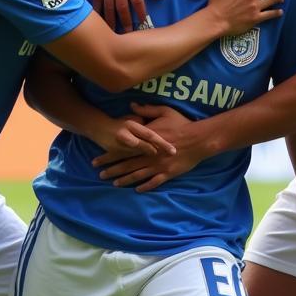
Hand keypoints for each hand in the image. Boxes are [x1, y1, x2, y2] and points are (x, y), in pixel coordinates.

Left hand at [92, 103, 207, 190]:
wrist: (199, 138)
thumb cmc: (182, 124)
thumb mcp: (164, 111)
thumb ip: (146, 110)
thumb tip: (131, 105)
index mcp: (146, 141)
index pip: (123, 149)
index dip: (108, 155)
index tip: (96, 160)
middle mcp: (149, 155)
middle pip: (126, 164)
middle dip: (112, 170)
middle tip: (100, 175)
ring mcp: (158, 165)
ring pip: (138, 175)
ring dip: (125, 180)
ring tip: (114, 184)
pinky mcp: (168, 173)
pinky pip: (154, 182)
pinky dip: (145, 186)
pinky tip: (137, 190)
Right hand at [95, 0, 161, 32]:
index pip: (137, 0)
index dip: (140, 12)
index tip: (143, 21)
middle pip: (122, 6)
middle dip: (126, 21)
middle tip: (128, 33)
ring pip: (108, 4)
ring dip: (111, 19)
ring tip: (114, 31)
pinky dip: (98, 9)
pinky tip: (100, 19)